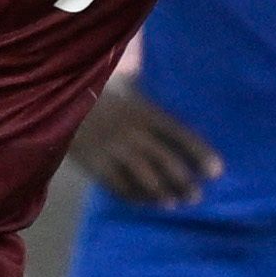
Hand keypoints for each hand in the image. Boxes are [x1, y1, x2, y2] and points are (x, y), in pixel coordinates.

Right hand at [70, 84, 220, 206]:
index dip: (200, 153)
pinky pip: (119, 186)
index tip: (217, 171)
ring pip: (144, 177)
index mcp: (145, 112)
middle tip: (197, 196)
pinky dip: (133, 197)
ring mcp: (114, 151)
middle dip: (183, 181)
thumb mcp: (125, 81)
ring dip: (161, 193)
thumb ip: (147, 87)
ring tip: (173, 204)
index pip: (180, 135)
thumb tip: (170, 73)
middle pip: (166, 161)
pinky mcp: (96, 164)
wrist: (57, 99)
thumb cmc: (98, 88)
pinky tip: (144, 202)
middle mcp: (133, 133)